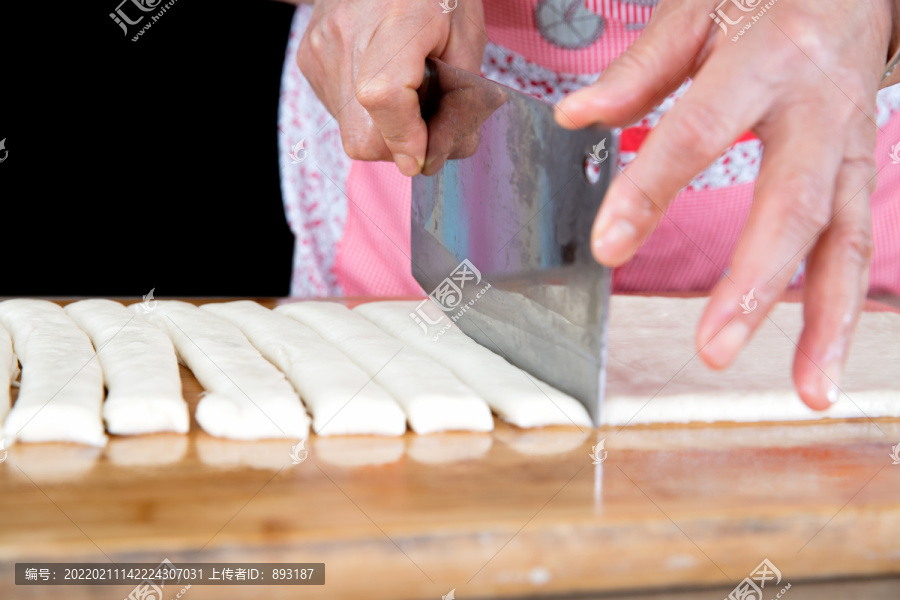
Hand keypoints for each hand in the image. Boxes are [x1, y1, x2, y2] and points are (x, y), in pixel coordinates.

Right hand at [297, 0, 485, 175]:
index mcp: (396, 19)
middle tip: (423, 124)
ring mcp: (322, 48)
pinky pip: (339, 113)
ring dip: (382, 131)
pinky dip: (366, 113)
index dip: (403, 137)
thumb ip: (460, 96)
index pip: (383, 95)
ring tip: (403, 92)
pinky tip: (382, 82)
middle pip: (362, 133)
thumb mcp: (466, 36)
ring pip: (350, 131)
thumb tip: (444, 151)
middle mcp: (347, 33)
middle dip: (398, 146)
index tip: (423, 155)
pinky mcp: (310, 59)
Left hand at [555, 0, 895, 408]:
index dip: (650, 192)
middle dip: (755, 285)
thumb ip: (638, 70)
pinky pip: (853, 240)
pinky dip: (840, 304)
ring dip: (826, 320)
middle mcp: (819, 107)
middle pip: (791, 205)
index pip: (696, 134)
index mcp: (766, 58)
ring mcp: (850, 142)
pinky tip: (823, 358)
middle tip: (714, 350)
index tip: (608, 247)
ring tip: (807, 390)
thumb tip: (573, 116)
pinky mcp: (861, 167)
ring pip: (843, 238)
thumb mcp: (698, 9)